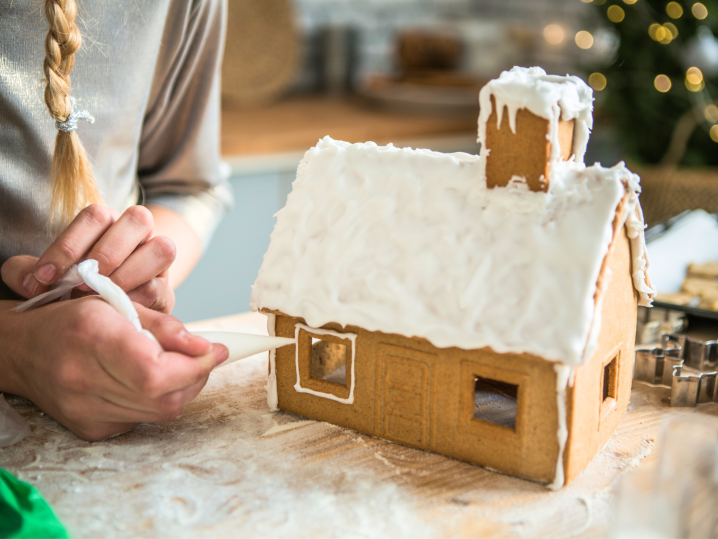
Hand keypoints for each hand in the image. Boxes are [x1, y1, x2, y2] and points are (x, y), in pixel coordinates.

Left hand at [1, 204, 176, 312]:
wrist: (105, 313)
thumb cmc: (73, 288)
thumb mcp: (48, 276)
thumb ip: (26, 272)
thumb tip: (28, 281)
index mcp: (108, 223)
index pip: (95, 216)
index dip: (69, 245)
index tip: (44, 277)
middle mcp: (139, 234)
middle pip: (138, 219)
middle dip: (106, 254)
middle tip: (81, 285)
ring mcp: (157, 261)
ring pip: (161, 249)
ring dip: (128, 273)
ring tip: (101, 296)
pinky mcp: (166, 291)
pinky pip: (159, 288)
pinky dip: (134, 300)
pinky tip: (113, 312)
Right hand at [4, 296, 227, 440]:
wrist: (21, 351)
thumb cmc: (72, 321)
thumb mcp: (117, 304)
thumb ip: (165, 326)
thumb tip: (207, 347)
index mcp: (93, 338)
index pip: (156, 370)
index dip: (195, 365)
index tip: (215, 350)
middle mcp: (84, 380)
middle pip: (163, 397)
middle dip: (197, 377)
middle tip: (205, 358)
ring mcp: (85, 410)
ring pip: (159, 413)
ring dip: (183, 390)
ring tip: (183, 367)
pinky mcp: (91, 428)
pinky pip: (143, 420)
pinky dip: (159, 402)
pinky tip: (152, 382)